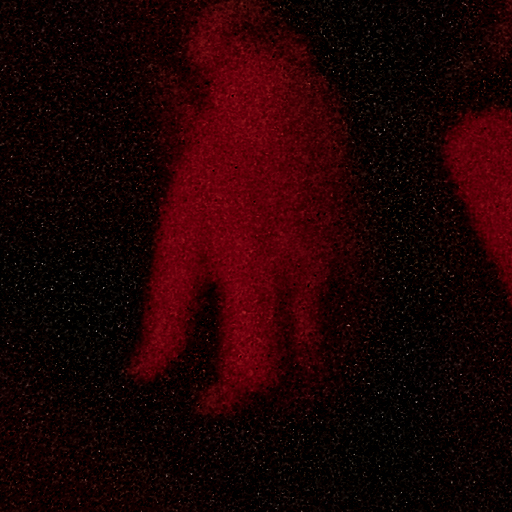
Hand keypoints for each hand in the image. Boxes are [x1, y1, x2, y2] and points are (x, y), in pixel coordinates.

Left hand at [132, 33, 361, 413]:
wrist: (290, 107)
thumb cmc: (221, 167)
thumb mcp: (180, 233)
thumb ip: (166, 311)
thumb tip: (144, 373)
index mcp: (254, 273)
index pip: (257, 372)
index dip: (230, 401)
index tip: (205, 400)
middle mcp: (307, 279)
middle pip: (303, 379)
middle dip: (268, 403)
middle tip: (237, 395)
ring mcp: (345, 271)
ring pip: (340, 361)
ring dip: (308, 387)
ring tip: (275, 387)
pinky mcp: (367, 260)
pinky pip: (364, 329)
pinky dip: (342, 357)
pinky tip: (315, 357)